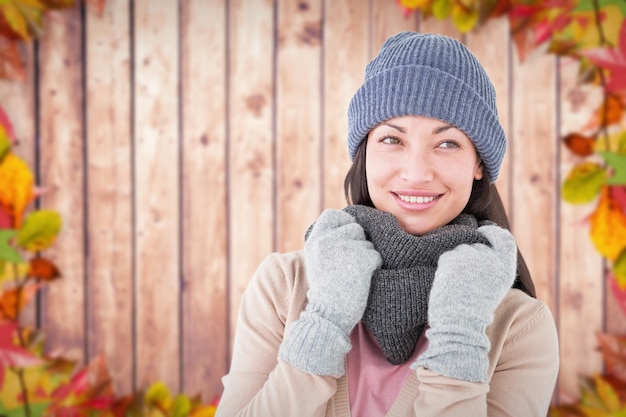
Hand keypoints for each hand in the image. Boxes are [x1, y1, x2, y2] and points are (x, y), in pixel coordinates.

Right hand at [279, 209, 381, 375]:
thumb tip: (350, 225)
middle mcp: (328, 240)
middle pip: (355, 228)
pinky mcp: (362, 258)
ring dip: (366, 257)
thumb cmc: (325, 292)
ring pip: (368, 243)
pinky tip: (362, 280)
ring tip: (353, 275)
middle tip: (350, 264)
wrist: (327, 316)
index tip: (347, 237)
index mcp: (315, 239)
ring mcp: (345, 248)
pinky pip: (376, 256)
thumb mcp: (318, 260)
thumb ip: (328, 241)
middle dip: (358, 243)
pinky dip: (373, 267)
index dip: (344, 223)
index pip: (333, 215)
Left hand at [414, 225, 516, 381]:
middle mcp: (490, 258)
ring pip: (461, 249)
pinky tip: (450, 283)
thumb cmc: (476, 309)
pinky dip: (447, 267)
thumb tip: (481, 238)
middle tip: (466, 278)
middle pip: (477, 244)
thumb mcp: (495, 285)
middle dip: (471, 256)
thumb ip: (493, 262)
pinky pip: (447, 256)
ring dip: (458, 262)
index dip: (491, 232)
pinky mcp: (450, 258)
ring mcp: (469, 256)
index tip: (483, 231)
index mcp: (505, 266)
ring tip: (459, 285)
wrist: (459, 325)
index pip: (502, 238)